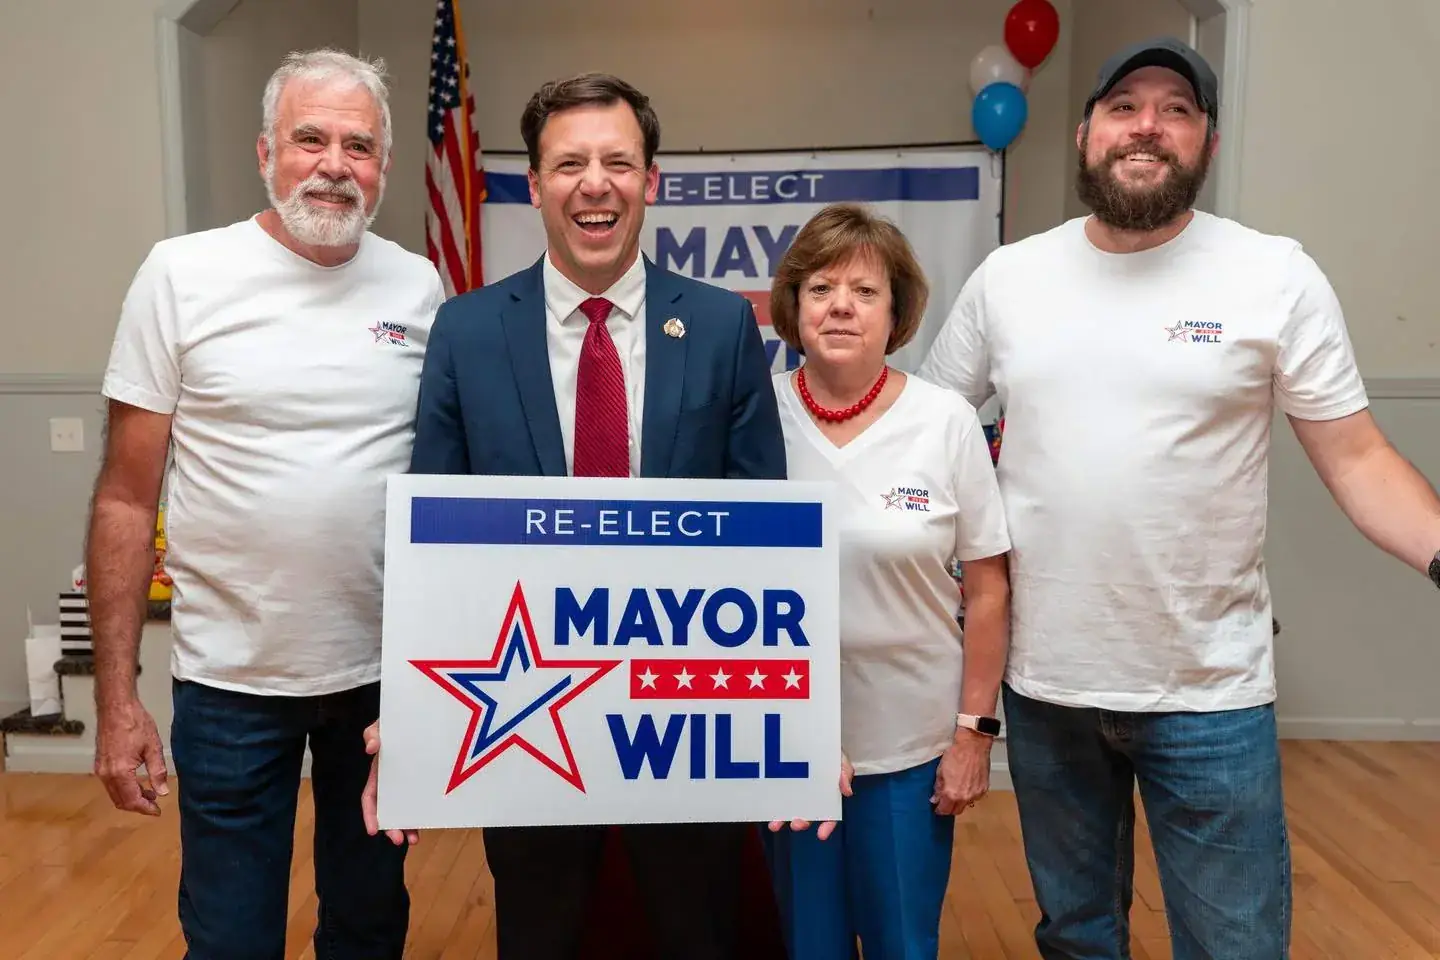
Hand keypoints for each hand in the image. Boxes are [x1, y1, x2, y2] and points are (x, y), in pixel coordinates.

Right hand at [94, 698, 168, 815]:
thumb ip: (157, 772)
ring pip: (115, 794)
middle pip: (121, 801)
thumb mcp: (153, 747)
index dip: (145, 808)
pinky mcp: (99, 764)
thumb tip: (162, 793)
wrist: (116, 708)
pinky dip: (124, 789)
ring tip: (150, 793)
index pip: (132, 800)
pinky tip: (138, 783)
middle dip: (138, 806)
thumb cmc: (136, 724)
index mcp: (120, 772)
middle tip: (155, 804)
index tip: (158, 811)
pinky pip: (111, 785)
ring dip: (131, 798)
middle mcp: (106, 775)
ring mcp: (100, 770)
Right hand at [360, 720, 419, 845]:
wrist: (422, 716)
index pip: (370, 798)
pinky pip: (424, 800)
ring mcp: (411, 783)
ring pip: (406, 809)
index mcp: (380, 773)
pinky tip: (432, 822)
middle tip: (398, 840)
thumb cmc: (397, 722)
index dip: (370, 814)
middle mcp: (393, 783)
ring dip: (408, 826)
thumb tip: (371, 747)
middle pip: (388, 810)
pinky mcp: (427, 782)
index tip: (372, 830)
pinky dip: (425, 813)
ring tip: (414, 840)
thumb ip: (373, 733)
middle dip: (390, 827)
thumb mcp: (383, 725)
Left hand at [768, 753, 853, 840]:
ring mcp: (793, 792)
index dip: (827, 826)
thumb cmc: (826, 749)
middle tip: (796, 824)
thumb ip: (845, 771)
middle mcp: (809, 797)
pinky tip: (765, 810)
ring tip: (775, 825)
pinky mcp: (778, 785)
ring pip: (788, 811)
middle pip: (807, 816)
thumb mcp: (839, 757)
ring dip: (782, 820)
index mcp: (826, 794)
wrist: (807, 733)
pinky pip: (773, 798)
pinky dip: (769, 806)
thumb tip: (847, 791)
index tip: (822, 835)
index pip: (830, 815)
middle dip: (801, 823)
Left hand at [931, 730, 991, 815]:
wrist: (973, 745)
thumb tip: (935, 798)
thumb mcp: (940, 771)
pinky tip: (966, 785)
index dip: (939, 809)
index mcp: (952, 793)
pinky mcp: (984, 788)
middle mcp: (965, 797)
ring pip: (966, 804)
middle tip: (945, 800)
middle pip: (956, 811)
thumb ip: (938, 787)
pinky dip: (970, 794)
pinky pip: (975, 797)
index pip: (944, 810)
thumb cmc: (956, 755)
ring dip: (960, 801)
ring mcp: (976, 794)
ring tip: (957, 790)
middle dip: (950, 807)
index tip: (937, 805)